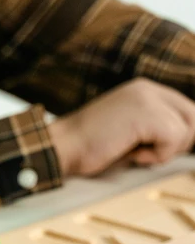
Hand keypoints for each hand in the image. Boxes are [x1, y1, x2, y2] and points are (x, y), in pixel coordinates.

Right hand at [48, 78, 194, 176]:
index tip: (159, 151)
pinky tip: (132, 154)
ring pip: (185, 130)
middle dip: (177, 143)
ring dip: (163, 151)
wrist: (62, 147)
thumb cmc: (89, 147)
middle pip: (192, 116)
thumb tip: (185, 141)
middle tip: (148, 153)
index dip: (180, 136)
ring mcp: (147, 98)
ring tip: (134, 151)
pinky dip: (156, 155)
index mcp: (144, 90)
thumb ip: (154, 128)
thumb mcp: (128, 131)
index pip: (184, 109)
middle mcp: (148, 88)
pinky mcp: (145, 114)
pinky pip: (173, 139)